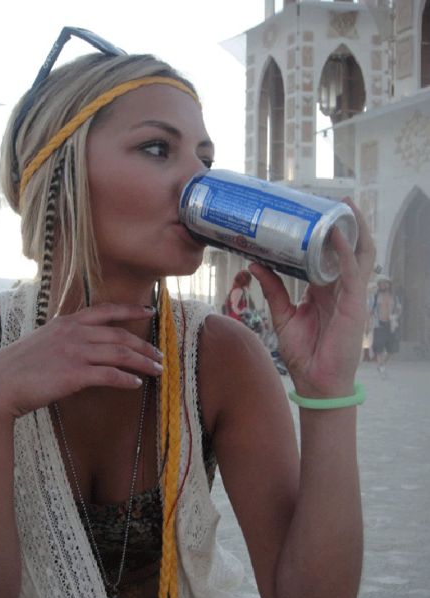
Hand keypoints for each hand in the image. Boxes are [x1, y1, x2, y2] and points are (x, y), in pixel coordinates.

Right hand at [0, 304, 161, 417]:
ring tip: (157, 371)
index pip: (105, 310)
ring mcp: (75, 352)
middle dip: (144, 346)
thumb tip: (85, 348)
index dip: (130, 310)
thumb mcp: (43, 342)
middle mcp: (73, 333)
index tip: (149, 310)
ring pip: (120, 354)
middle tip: (159, 356)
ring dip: (143, 362)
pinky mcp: (74, 374)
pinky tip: (135, 385)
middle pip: (120, 336)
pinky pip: (109, 375)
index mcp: (66, 323)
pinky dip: (126, 379)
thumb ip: (65, 340)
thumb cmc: (18, 368)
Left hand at [248, 199, 374, 396]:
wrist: (315, 381)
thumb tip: (253, 262)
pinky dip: (347, 252)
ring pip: (359, 254)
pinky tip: (338, 234)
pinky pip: (354, 272)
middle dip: (344, 223)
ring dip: (354, 229)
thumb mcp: (283, 315)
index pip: (329, 255)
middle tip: (332, 200)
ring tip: (345, 205)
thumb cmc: (304, 352)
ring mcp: (350, 295)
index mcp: (324, 290)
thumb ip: (272, 288)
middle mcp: (340, 288)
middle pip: (348, 248)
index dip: (325, 233)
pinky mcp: (354, 304)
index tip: (312, 212)